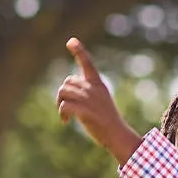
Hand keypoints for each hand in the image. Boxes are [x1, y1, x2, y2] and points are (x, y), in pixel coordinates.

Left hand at [56, 38, 141, 164]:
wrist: (117, 136)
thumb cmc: (106, 120)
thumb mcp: (100, 100)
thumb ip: (86, 90)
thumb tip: (66, 86)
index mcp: (98, 84)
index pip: (87, 63)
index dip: (79, 51)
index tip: (71, 41)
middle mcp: (93, 89)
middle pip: (67, 82)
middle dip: (62, 94)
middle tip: (64, 107)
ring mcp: (90, 100)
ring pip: (63, 92)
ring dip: (60, 103)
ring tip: (65, 115)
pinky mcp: (85, 111)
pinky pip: (65, 106)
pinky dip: (62, 113)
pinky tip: (66, 121)